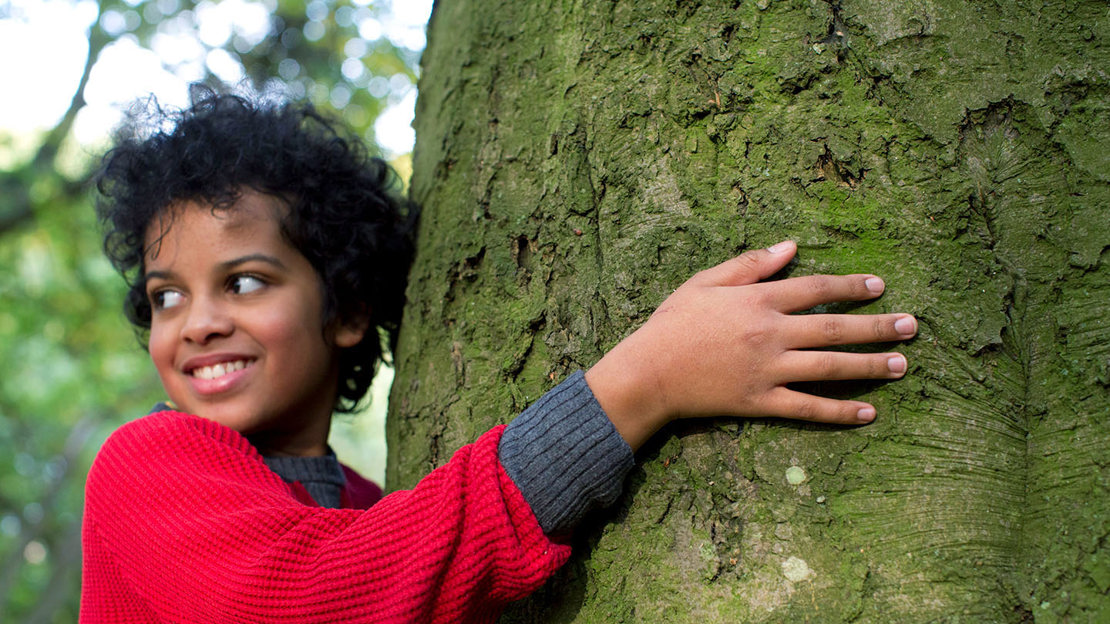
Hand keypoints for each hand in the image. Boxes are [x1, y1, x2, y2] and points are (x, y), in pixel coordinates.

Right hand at [584, 241, 917, 450]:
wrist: (649, 372)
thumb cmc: (674, 322)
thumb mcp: (706, 281)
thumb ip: (751, 263)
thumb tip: (792, 246)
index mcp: (758, 300)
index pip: (816, 289)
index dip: (851, 286)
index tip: (881, 287)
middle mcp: (770, 333)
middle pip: (834, 328)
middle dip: (877, 326)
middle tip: (911, 326)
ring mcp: (768, 370)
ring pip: (830, 367)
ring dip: (870, 366)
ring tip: (902, 365)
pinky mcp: (760, 401)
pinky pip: (808, 408)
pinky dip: (840, 411)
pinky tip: (869, 411)